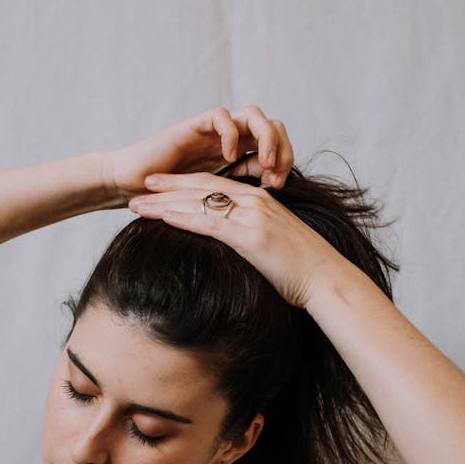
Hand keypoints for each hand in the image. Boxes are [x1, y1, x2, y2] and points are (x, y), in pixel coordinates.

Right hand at [105, 105, 293, 202]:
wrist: (129, 191)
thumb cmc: (164, 205)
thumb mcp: (210, 211)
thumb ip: (232, 209)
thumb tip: (262, 229)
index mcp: (236, 160)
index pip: (275, 149)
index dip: (284, 163)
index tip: (279, 188)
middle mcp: (227, 142)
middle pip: (271, 127)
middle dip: (282, 147)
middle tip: (276, 175)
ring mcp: (211, 133)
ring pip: (252, 115)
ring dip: (264, 137)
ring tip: (263, 162)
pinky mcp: (192, 128)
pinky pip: (220, 116)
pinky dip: (230, 134)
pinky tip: (230, 157)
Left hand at [128, 172, 344, 308]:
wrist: (327, 281)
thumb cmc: (303, 271)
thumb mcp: (274, 248)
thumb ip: (253, 239)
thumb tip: (235, 249)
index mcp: (260, 202)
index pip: (215, 186)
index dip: (184, 183)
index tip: (161, 185)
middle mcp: (255, 202)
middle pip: (202, 188)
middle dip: (168, 186)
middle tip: (140, 185)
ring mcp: (253, 217)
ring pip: (199, 202)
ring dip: (164, 202)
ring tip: (137, 204)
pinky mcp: (251, 236)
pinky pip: (210, 222)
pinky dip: (183, 217)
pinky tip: (161, 217)